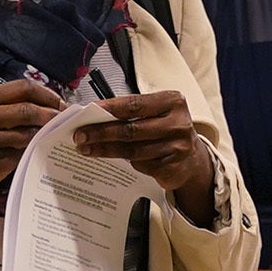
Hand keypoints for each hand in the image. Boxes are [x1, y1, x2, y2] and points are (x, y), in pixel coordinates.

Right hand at [0, 76, 61, 249]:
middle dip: (51, 114)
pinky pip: (23, 153)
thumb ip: (10, 105)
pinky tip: (39, 151)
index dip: (47, 94)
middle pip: (28, 109)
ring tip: (53, 136)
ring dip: (43, 135)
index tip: (60, 103)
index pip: (24, 87)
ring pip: (28, 133)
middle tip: (63, 119)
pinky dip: (34, 151)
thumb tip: (49, 103)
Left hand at [70, 87, 210, 198]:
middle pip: (131, 129)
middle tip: (80, 136)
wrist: (191, 158)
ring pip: (134, 151)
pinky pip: (142, 166)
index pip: (135, 104)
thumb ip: (131, 112)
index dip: (109, 109)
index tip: (88, 112)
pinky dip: (127, 163)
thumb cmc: (165, 129)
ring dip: (106, 151)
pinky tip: (114, 160)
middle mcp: (179, 123)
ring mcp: (178, 148)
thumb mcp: (155, 113)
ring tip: (87, 149)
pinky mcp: (174, 168)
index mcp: (173, 101)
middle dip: (101, 133)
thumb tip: (94, 116)